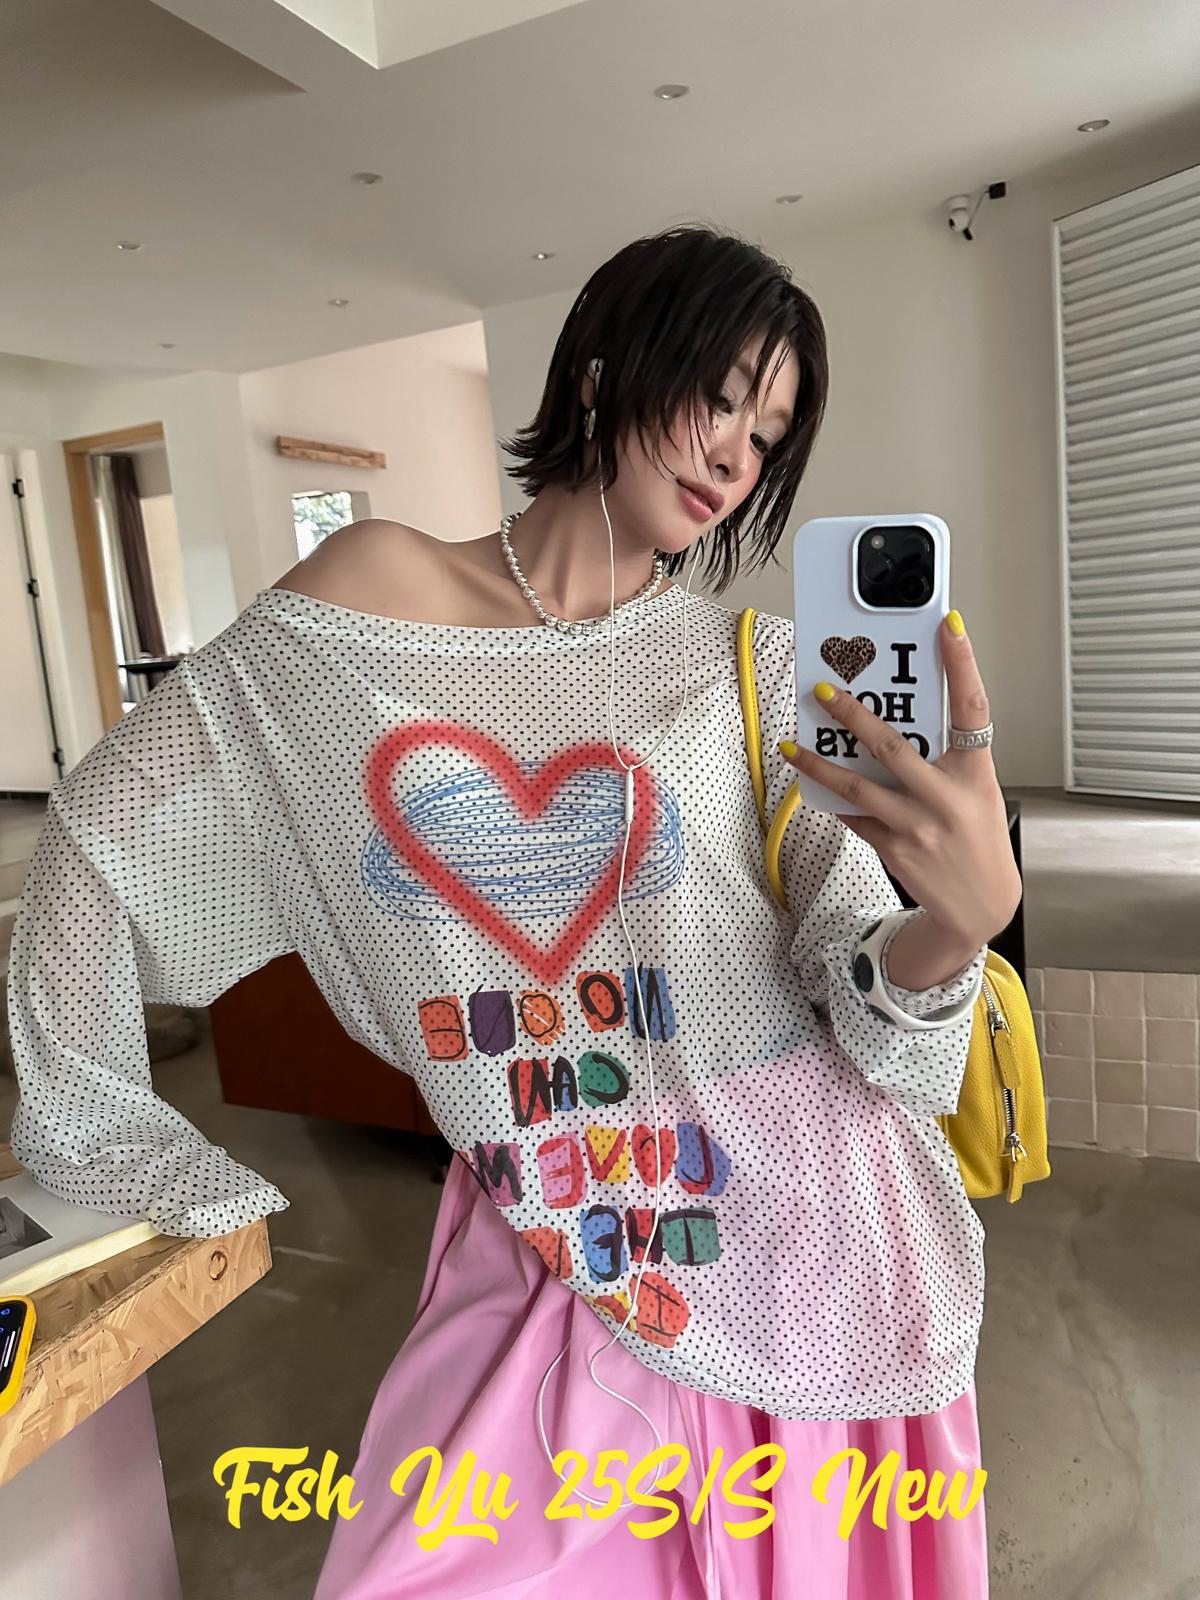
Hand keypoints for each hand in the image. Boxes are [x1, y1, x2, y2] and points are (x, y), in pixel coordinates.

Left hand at [779, 611, 1021, 948]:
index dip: (962, 664)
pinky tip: (812, 786)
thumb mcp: (976, 791)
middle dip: (852, 716)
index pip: (971, 707)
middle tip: (823, 690)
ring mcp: (917, 826)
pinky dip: (832, 800)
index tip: (947, 626)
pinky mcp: (894, 850)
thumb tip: (892, 723)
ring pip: (857, 787)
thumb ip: (944, 758)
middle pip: (892, 746)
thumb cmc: (976, 837)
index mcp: (974, 772)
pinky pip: (853, 817)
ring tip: (791, 744)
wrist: (981, 906)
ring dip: (818, 764)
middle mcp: (945, 797)